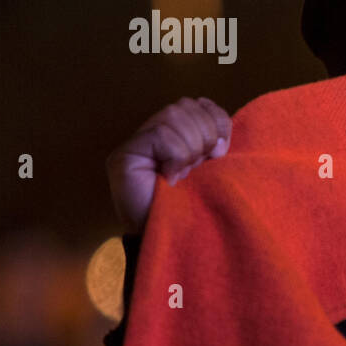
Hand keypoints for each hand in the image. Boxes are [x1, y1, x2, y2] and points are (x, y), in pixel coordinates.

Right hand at [105, 97, 231, 233]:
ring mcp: (136, 144)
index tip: (220, 153)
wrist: (173, 240)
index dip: (218, 122)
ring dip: (190, 148)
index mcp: (178, 135)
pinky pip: (160, 134)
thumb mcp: (213, 171)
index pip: (202, 105)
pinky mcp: (123, 155)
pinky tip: (171, 176)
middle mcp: (153, 134)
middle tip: (199, 168)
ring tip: (184, 173)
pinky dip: (176, 155)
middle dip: (204, 136)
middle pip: (187, 106)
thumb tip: (221, 131)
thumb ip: (215, 145)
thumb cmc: (195, 208)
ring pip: (173, 116)